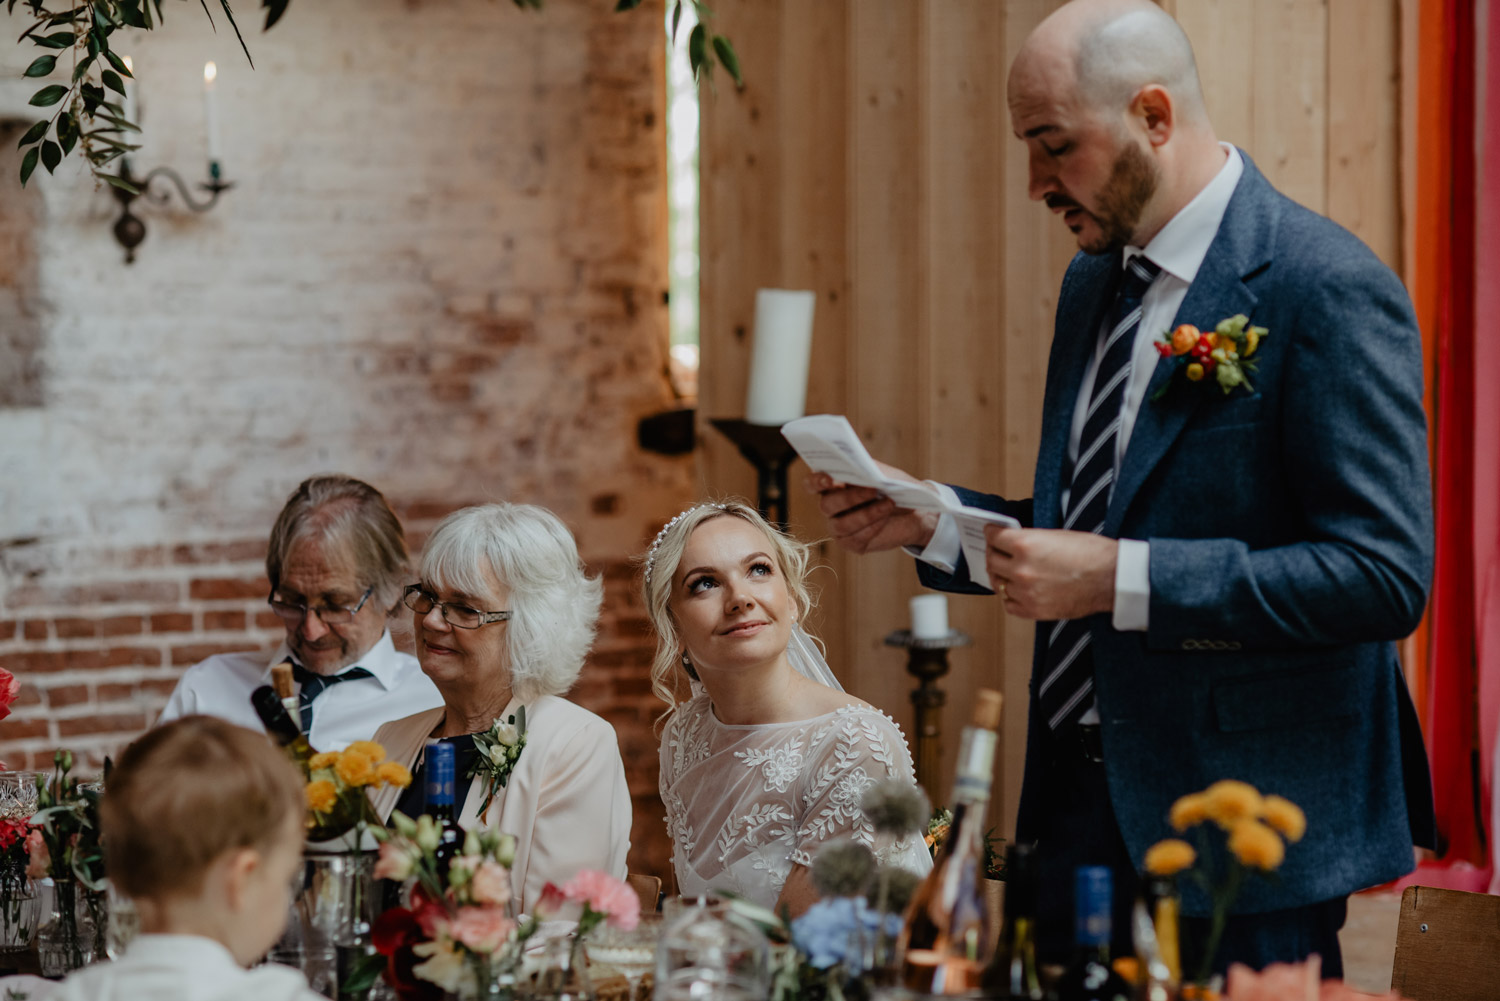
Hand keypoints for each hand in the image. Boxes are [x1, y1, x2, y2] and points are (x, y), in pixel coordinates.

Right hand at [806, 463, 938, 553]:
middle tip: (873, 490)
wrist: (915, 511)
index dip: (816, 482)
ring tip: (889, 504)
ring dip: (866, 514)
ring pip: (841, 525)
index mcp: (832, 485)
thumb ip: (866, 469)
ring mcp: (838, 527)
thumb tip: (856, 468)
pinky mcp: (851, 543)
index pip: (812, 484)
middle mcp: (830, 507)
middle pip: (826, 505)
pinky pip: (854, 539)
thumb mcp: (882, 474)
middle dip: (850, 498)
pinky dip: (872, 527)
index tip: (829, 479)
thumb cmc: (894, 487)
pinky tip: (885, 518)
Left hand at [985, 526, 1116, 619]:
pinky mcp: (1034, 610)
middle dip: (994, 554)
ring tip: (1007, 572)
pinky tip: (1017, 591)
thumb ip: (1030, 539)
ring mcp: (1025, 592)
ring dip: (1001, 577)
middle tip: (997, 552)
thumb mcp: (1056, 535)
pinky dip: (1010, 598)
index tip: (991, 534)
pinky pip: (1009, 605)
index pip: (994, 537)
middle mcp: (1021, 569)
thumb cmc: (1092, 554)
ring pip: (998, 584)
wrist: (1111, 579)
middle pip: (992, 561)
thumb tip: (1014, 543)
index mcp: (1025, 544)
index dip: (992, 534)